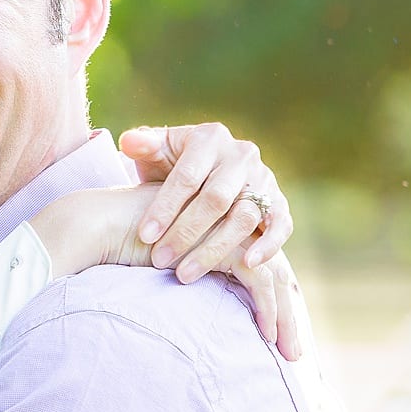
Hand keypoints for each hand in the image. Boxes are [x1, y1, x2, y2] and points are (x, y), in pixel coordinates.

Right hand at [31, 186, 305, 359]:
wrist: (103, 225)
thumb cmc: (119, 247)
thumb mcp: (159, 268)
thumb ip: (180, 279)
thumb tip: (185, 306)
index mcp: (219, 235)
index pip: (257, 271)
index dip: (270, 305)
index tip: (274, 338)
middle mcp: (231, 231)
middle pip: (274, 276)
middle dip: (287, 317)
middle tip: (293, 355)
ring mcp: (231, 232)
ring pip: (275, 278)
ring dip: (284, 318)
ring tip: (285, 353)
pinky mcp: (225, 240)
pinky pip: (259, 277)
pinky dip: (264, 305)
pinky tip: (265, 331)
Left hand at [119, 122, 293, 275]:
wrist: (207, 173)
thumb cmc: (172, 165)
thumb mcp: (156, 152)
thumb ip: (142, 146)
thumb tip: (129, 141)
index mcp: (209, 138)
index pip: (187, 176)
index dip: (165, 207)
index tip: (145, 235)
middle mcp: (241, 155)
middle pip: (216, 198)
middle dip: (185, 232)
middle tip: (160, 259)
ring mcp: (264, 178)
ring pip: (244, 216)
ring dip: (215, 248)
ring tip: (185, 274)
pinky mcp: (278, 201)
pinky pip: (281, 224)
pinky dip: (269, 244)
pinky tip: (248, 264)